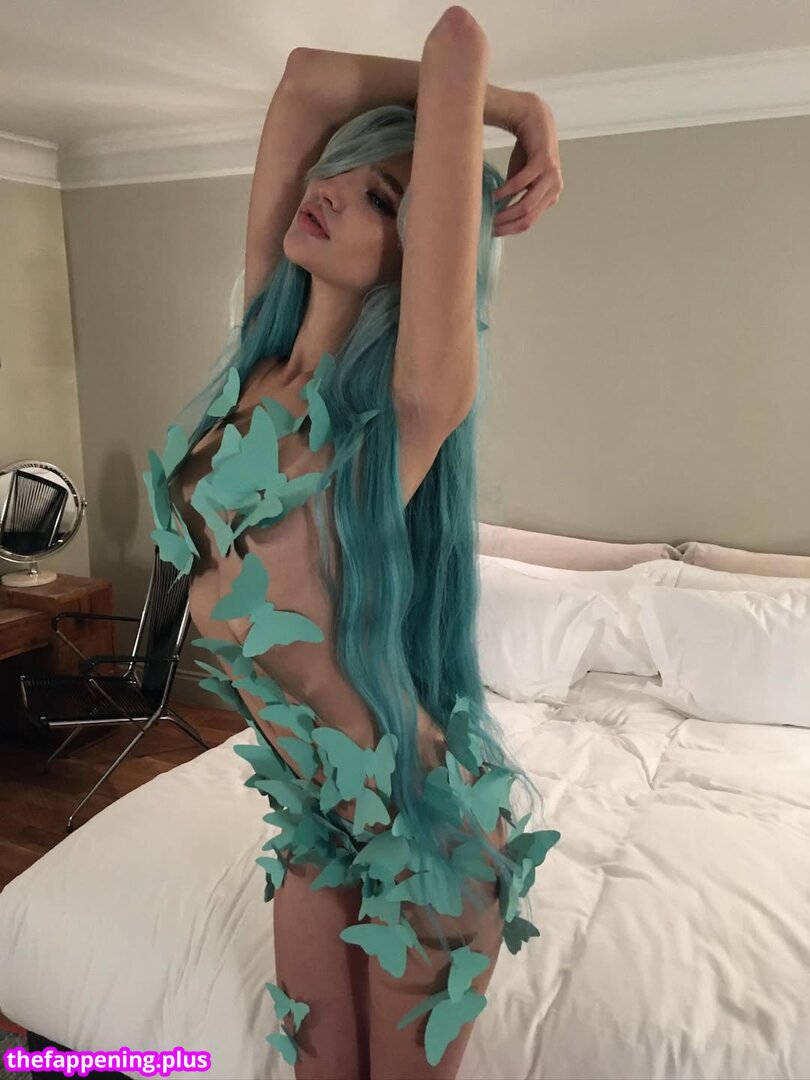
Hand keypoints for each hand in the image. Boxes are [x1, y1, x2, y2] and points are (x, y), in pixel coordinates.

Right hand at [491, 96, 562, 236]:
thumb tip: (497, 217)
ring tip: (490, 212)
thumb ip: (514, 198)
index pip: (528, 222)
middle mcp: (554, 189)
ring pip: (527, 205)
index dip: (509, 230)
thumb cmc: (526, 151)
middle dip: (506, 225)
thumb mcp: (520, 180)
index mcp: (549, 197)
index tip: (491, 232)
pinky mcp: (545, 163)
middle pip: (528, 218)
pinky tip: (494, 195)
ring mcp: (552, 177)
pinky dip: (506, 191)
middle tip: (487, 226)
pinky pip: (523, 183)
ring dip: (506, 211)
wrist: (533, 119)